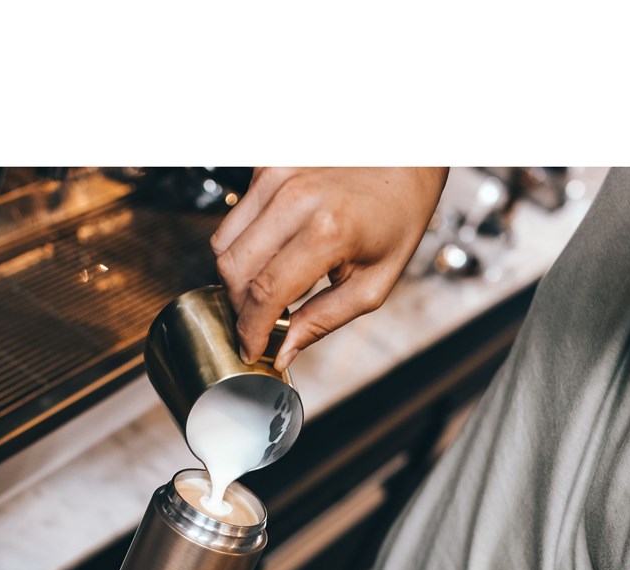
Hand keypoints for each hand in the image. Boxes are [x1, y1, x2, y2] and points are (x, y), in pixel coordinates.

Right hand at [211, 167, 446, 368]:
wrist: (406, 157)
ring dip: (237, 277)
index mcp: (329, 230)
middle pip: (234, 269)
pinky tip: (274, 251)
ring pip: (223, 243)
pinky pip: (235, 219)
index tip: (251, 349)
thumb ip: (322, 321)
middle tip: (259, 322)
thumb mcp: (372, 284)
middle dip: (239, 306)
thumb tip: (282, 352)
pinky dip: (245, 245)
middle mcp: (296, 198)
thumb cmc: (397, 217)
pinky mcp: (267, 164)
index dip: (251, 329)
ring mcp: (277, 175)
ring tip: (266, 288)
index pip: (266, 293)